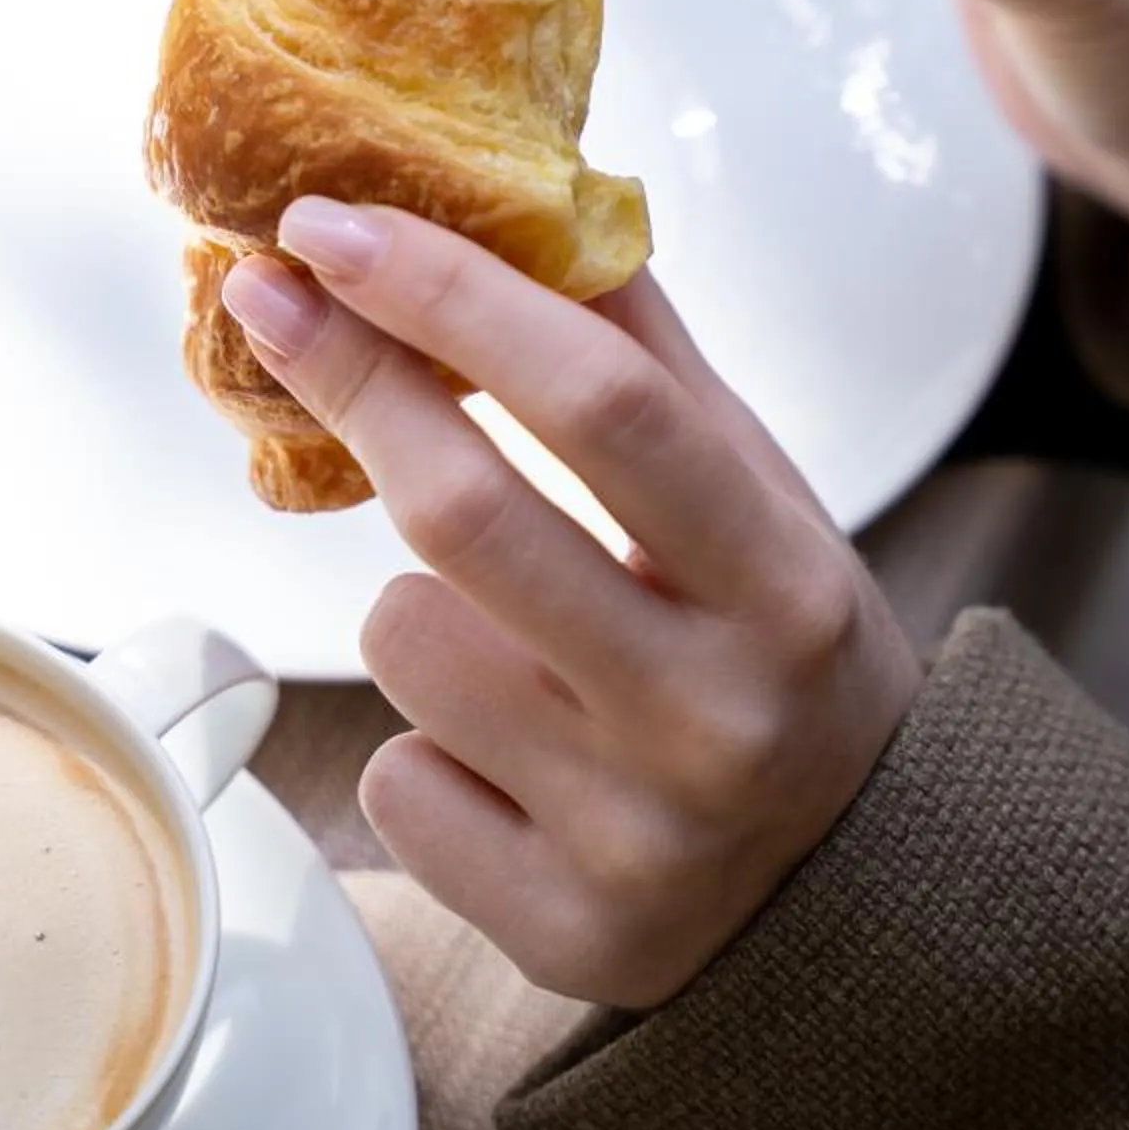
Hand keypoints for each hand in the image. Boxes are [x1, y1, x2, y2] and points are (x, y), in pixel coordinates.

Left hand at [220, 203, 920, 1009]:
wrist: (855, 895)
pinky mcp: (560, 936)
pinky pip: (396, 779)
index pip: (601, 405)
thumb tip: (526, 193)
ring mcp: (637, 841)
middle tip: (273, 304)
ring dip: (413, 599)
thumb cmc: (776, 643)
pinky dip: (427, 746)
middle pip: (466, 518)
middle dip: (354, 385)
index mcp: (782, 582)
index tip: (333, 223)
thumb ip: (643, 356)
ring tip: (510, 635)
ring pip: (405, 643)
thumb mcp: (756, 495)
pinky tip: (518, 761)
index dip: (451, 299)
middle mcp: (717, 717)